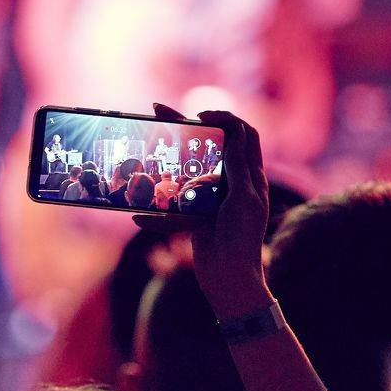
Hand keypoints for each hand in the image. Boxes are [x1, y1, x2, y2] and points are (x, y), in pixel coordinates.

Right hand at [135, 102, 270, 319]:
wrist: (231, 281)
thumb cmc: (243, 240)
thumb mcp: (243, 199)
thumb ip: (238, 166)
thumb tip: (238, 132)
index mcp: (251, 176)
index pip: (243, 135)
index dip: (225, 119)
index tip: (201, 117)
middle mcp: (233, 183)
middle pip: (211, 146)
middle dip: (185, 128)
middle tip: (157, 110)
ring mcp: (213, 199)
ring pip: (188, 174)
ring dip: (169, 168)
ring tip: (147, 154)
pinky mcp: (196, 216)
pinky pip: (174, 205)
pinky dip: (158, 214)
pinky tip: (139, 220)